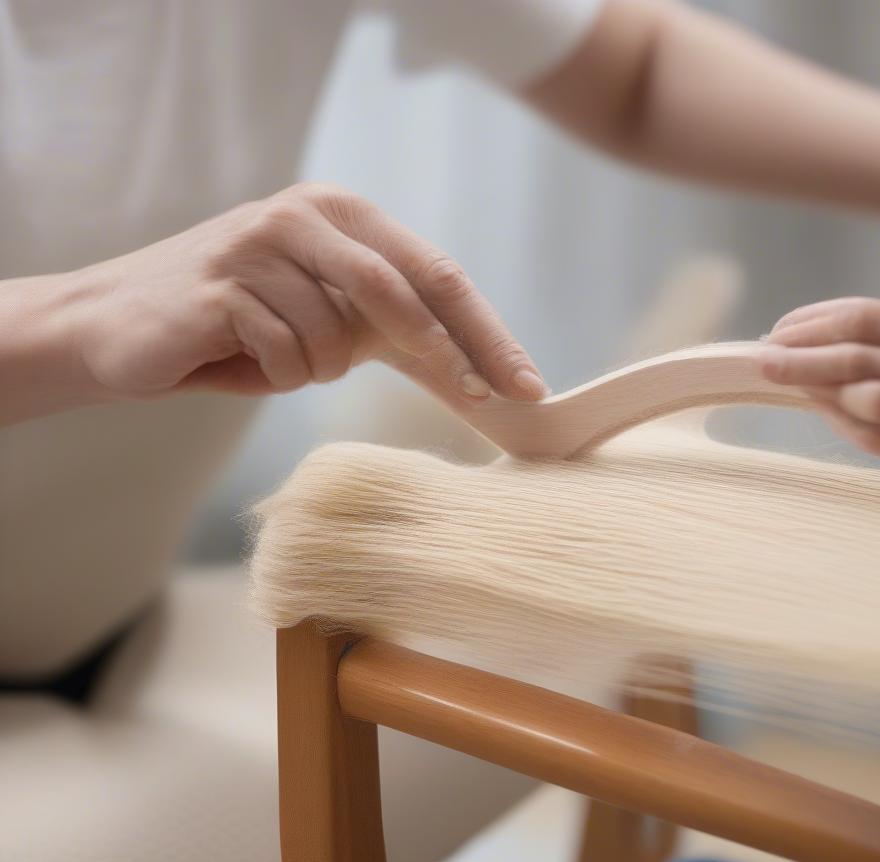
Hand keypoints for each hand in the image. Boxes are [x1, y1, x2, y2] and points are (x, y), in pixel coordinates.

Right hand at [64, 183, 545, 404]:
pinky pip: (285, 357)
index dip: (488, 332)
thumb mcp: (327, 321)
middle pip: (410, 289)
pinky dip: (270, 376)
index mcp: (344, 216)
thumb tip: (482, 374)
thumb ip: (391, 330)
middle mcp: (309, 215)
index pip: (437, 274)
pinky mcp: (225, 282)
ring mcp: (264, 242)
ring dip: (312, 370)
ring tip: (268, 356)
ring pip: (337, 340)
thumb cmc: (237, 329)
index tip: (528, 385)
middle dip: (456, 354)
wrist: (120, 326)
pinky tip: (231, 355)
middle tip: (489, 399)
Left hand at [757, 297, 879, 480]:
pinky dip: (845, 424)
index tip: (782, 327)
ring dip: (816, 391)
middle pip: (855, 359)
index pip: (866, 319)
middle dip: (798, 358)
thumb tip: (854, 327)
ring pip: (864, 402)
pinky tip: (822, 410)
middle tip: (762, 356)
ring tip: (787, 381)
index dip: (814, 322)